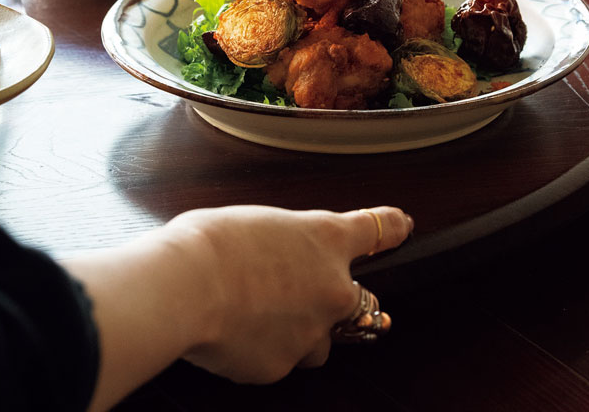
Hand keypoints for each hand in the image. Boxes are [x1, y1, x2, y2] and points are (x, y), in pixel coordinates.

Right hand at [167, 205, 412, 382]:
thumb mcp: (254, 223)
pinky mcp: (283, 365)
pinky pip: (278, 360)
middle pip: (358, 301)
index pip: (376, 230)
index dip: (392, 228)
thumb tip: (274, 259)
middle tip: (307, 297)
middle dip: (338, 302)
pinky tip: (232, 334)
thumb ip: (280, 244)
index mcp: (325, 239)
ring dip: (298, 331)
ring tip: (254, 316)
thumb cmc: (209, 244)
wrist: (185, 287)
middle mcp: (332, 288)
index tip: (402, 226)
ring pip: (317, 340)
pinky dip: (260, 350)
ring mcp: (312, 331)